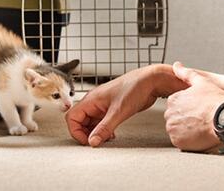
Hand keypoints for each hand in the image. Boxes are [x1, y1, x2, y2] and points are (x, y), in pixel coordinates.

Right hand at [65, 64, 187, 146]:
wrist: (151, 81)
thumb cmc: (135, 88)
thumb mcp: (119, 112)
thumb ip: (104, 128)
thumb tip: (92, 142)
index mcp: (91, 99)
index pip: (72, 117)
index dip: (76, 131)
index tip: (88, 141)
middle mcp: (95, 102)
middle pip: (80, 121)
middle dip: (86, 134)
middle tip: (98, 142)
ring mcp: (103, 105)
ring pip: (91, 122)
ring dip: (96, 133)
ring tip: (106, 139)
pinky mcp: (112, 108)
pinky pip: (101, 121)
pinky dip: (104, 130)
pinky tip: (112, 135)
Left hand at [165, 62, 223, 151]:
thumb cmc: (216, 101)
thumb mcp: (202, 82)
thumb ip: (186, 74)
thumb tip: (176, 65)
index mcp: (173, 100)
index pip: (176, 105)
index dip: (188, 107)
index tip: (198, 109)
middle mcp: (169, 114)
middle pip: (175, 117)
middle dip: (185, 118)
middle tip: (201, 118)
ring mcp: (173, 128)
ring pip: (177, 129)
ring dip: (186, 129)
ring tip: (201, 126)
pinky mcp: (178, 141)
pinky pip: (180, 141)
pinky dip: (188, 139)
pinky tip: (199, 134)